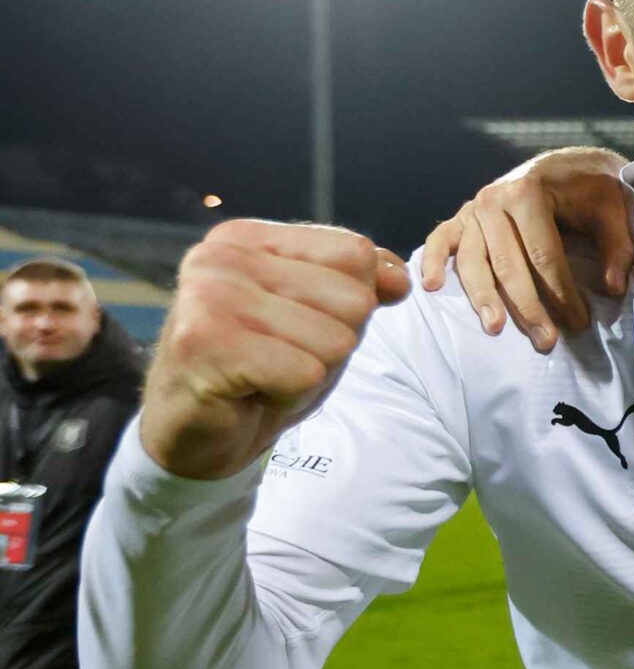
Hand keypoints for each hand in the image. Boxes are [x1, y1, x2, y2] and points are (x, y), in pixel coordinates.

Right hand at [141, 220, 410, 480]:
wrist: (197, 431)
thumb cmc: (262, 367)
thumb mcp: (324, 318)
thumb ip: (364, 285)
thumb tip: (401, 279)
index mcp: (248, 237)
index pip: (357, 253)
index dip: (354, 303)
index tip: (303, 324)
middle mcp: (222, 257)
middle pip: (353, 299)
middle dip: (333, 343)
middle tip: (280, 357)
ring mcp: (209, 297)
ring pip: (335, 339)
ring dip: (311, 371)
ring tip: (266, 374)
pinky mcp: (205, 344)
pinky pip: (305, 373)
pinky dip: (291, 394)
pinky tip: (252, 393)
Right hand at [418, 147, 633, 350]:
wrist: (570, 162)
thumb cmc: (593, 187)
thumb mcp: (614, 210)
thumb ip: (617, 249)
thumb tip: (612, 289)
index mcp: (529, 193)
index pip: (544, 255)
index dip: (561, 293)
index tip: (579, 323)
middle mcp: (493, 199)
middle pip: (507, 263)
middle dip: (527, 306)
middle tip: (545, 340)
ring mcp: (473, 207)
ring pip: (472, 260)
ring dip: (483, 297)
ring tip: (495, 328)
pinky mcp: (462, 215)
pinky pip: (440, 239)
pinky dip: (432, 261)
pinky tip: (432, 287)